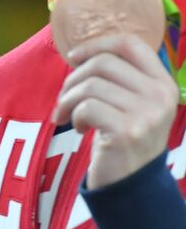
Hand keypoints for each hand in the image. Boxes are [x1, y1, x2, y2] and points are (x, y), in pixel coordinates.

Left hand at [53, 33, 178, 188]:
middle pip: (103, 63)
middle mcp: (160, 96)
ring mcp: (146, 114)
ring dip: (68, 100)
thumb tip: (80, 53)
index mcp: (164, 83)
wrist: (131, 184)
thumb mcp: (133, 104)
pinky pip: (86, 107)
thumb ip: (119, 79)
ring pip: (90, 85)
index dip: (97, 45)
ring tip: (68, 116)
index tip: (74, 58)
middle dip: (73, 79)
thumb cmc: (123, 138)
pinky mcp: (126, 131)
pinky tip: (79, 129)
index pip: (130, 44)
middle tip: (65, 99)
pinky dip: (73, 116)